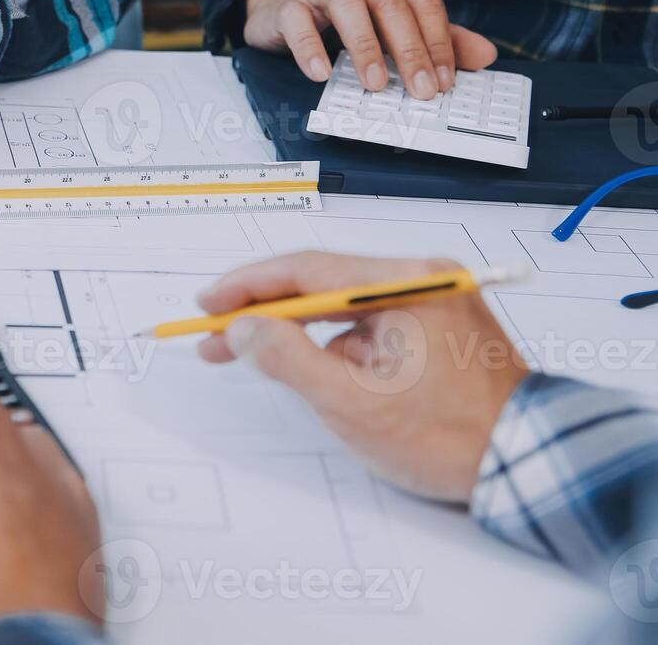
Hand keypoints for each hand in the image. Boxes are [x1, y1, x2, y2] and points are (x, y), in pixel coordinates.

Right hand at [197, 252, 528, 501]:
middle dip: (265, 311)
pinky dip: (334, 343)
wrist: (527, 463)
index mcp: (405, 284)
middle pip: (321, 282)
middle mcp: (421, 278)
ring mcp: (432, 298)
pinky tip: (317, 371)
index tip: (208, 305)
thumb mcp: (352, 403)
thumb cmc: (449, 437)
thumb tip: (243, 328)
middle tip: (215, 335)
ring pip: (342, 305)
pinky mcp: (437, 323)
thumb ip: (287, 358)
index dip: (247, 287)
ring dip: (298, 330)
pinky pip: (368, 322)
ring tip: (256, 358)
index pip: (306, 270)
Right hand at [244, 0, 496, 98]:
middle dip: (410, 51)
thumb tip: (485, 55)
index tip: (444, 80)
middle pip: (391, 4)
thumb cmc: (341, 16)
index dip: (438, 42)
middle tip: (420, 90)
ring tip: (376, 84)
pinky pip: (299, 22)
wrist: (280, 7)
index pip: (423, 1)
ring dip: (366, 48)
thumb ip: (436, 38)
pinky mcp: (288, 2)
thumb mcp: (391, 24)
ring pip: (349, 6)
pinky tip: (321, 73)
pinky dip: (311, 49)